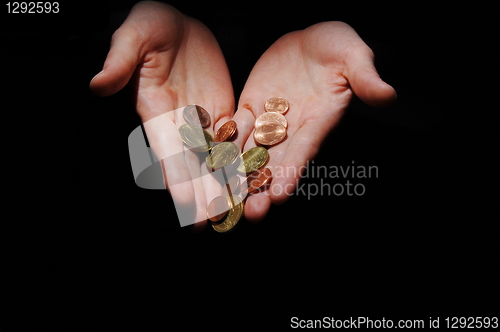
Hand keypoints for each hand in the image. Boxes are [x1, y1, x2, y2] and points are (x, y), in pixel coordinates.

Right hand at [90, 1, 234, 229]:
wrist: (179, 23)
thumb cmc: (150, 24)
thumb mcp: (134, 35)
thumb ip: (120, 61)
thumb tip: (96, 85)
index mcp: (155, 110)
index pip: (165, 149)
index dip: (174, 176)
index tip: (184, 203)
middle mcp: (179, 122)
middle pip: (192, 162)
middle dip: (201, 192)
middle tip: (212, 222)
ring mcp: (202, 119)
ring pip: (215, 156)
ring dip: (224, 183)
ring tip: (235, 209)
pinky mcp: (222, 110)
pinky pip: (235, 137)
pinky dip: (242, 158)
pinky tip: (253, 178)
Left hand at [233, 21, 395, 221]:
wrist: (310, 42)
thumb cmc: (337, 47)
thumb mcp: (354, 55)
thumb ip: (365, 77)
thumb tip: (388, 96)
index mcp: (319, 120)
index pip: (305, 150)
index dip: (293, 172)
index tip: (281, 196)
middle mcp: (293, 128)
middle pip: (277, 162)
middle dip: (264, 188)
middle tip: (252, 214)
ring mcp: (270, 120)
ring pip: (251, 152)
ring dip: (239, 175)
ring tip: (226, 199)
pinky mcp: (251, 107)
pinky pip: (235, 127)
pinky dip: (224, 144)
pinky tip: (209, 162)